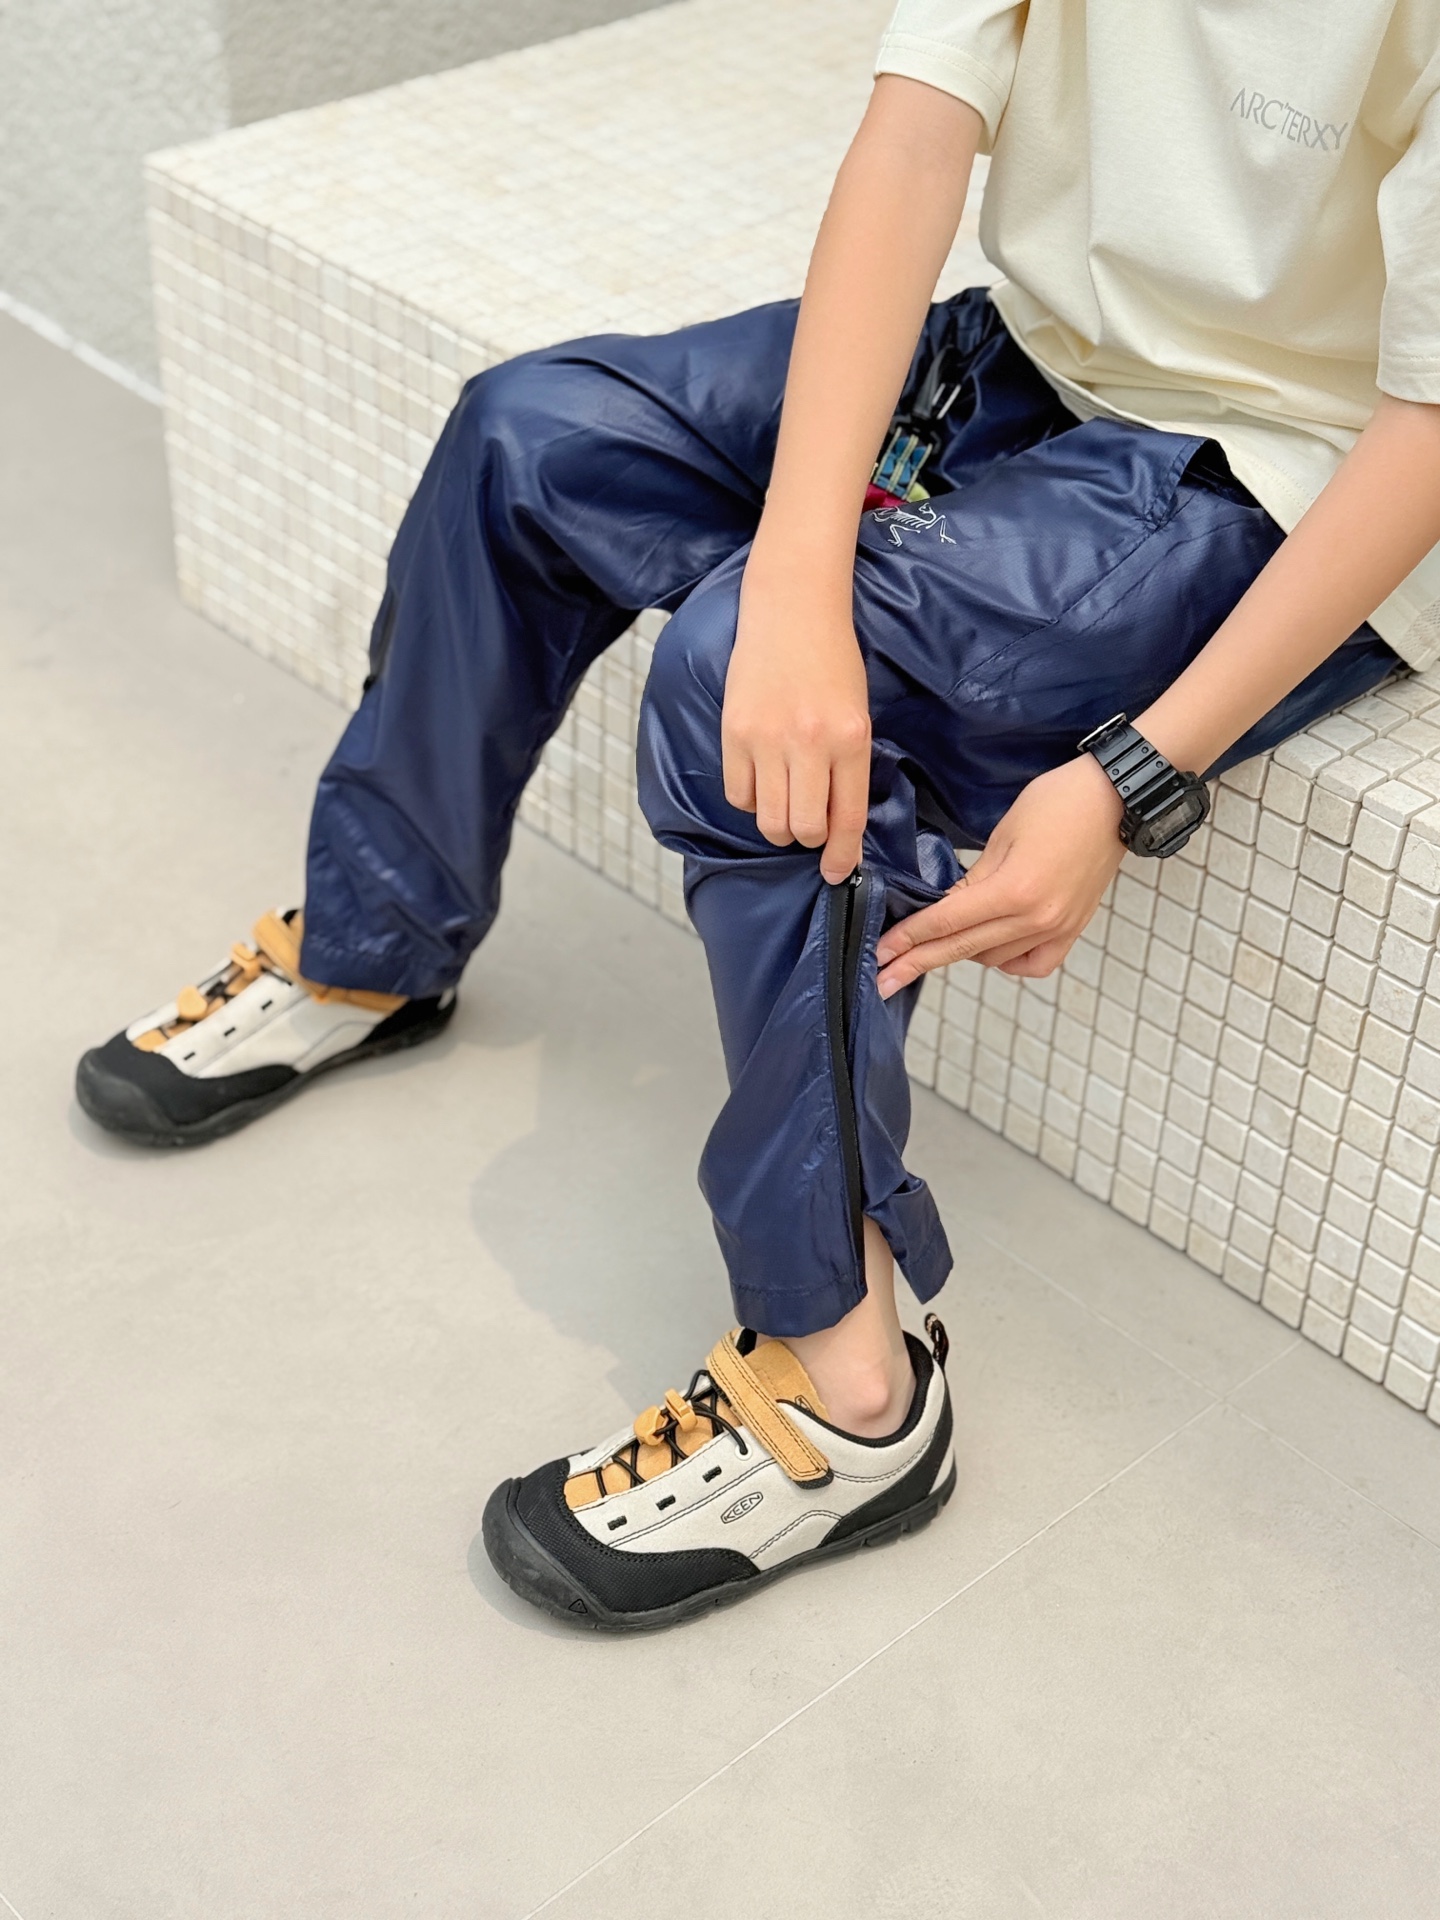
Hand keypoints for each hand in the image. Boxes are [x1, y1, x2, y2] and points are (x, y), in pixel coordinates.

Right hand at [723, 550, 871, 884]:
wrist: (792, 608)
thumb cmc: (831, 661)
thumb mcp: (856, 712)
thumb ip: (848, 767)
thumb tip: (836, 827)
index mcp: (851, 738)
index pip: (847, 818)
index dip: (841, 856)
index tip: (836, 873)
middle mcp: (810, 742)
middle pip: (804, 828)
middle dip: (807, 838)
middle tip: (809, 823)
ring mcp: (768, 738)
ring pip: (769, 819)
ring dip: (779, 823)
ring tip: (784, 800)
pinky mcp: (734, 732)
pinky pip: (739, 795)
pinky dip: (751, 799)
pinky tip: (762, 777)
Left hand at [875, 755, 1126, 995]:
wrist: (1115, 801)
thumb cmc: (1057, 803)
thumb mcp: (1001, 836)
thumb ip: (971, 881)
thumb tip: (943, 912)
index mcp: (1014, 891)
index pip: (946, 922)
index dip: (909, 939)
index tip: (881, 954)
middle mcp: (1036, 918)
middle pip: (962, 949)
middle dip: (918, 963)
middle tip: (883, 979)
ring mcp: (1058, 928)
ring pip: (993, 959)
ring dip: (961, 953)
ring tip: (936, 946)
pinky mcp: (1073, 930)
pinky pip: (1032, 964)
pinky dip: (1007, 961)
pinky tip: (992, 949)